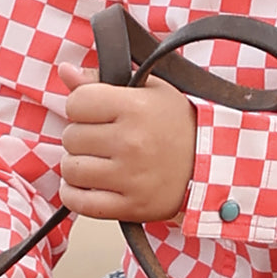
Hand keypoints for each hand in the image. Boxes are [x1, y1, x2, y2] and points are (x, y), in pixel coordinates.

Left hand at [59, 62, 196, 222]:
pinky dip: (76, 194)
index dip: (83, 106)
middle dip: (82, 135)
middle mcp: (131, 143)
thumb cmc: (179, 123)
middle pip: (70, 136)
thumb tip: (64, 71)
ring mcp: (130, 177)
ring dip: (79, 164)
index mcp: (136, 108)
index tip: (98, 112)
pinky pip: (78, 202)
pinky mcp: (130, 206)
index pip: (76, 103)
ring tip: (100, 160)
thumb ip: (101, 80)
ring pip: (70, 169)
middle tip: (105, 137)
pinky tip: (90, 183)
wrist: (211, 163)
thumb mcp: (149, 90)